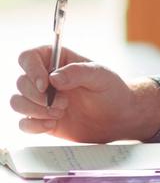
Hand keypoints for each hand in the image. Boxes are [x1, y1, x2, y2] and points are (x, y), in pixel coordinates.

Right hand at [12, 46, 159, 142]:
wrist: (118, 117)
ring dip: (36, 110)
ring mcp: (41, 100)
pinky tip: (53, 124)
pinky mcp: (41, 119)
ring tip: (61, 112)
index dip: (31, 70)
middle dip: (38, 96)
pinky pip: (23, 123)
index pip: (28, 57)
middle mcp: (44, 79)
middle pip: (21, 82)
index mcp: (57, 60)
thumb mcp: (101, 75)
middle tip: (63, 102)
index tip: (45, 84)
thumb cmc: (112, 90)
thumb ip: (78, 72)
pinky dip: (34, 125)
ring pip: (17, 102)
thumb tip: (53, 78)